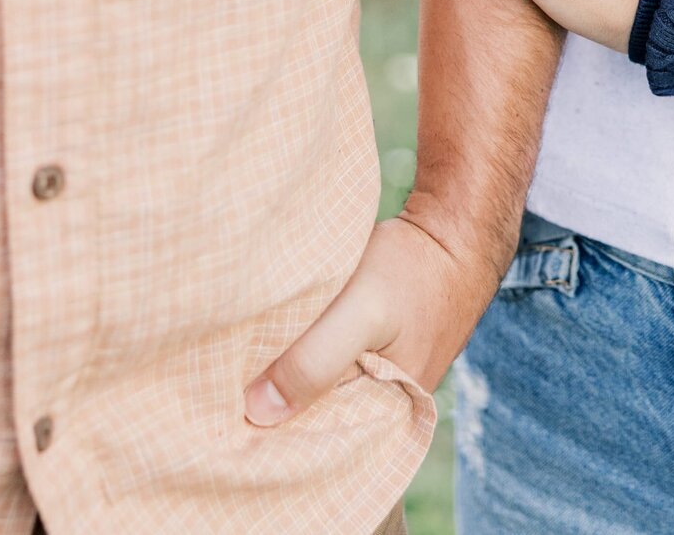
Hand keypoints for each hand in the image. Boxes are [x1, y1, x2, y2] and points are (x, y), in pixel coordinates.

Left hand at [243, 192, 505, 426]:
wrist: (454, 228)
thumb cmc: (415, 269)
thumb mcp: (362, 311)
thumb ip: (316, 361)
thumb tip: (257, 410)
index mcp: (387, 418)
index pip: (316, 445)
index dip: (271, 435)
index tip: (224, 419)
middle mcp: (380, 407)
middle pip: (313, 420)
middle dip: (272, 408)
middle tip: (219, 392)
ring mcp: (375, 377)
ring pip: (314, 391)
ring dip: (281, 379)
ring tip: (235, 369)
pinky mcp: (366, 348)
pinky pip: (322, 365)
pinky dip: (296, 356)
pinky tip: (266, 345)